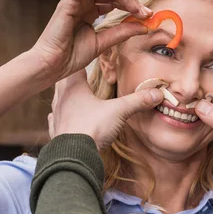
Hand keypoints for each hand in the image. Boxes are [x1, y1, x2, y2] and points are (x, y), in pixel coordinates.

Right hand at [32, 0, 151, 82]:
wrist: (52, 65)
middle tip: (144, 11)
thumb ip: (122, 32)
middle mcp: (83, 4)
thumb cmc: (72, 56)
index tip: (147, 15)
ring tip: (134, 3)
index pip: (114, 1)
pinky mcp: (68, 3)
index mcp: (90, 12)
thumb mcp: (104, 42)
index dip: (132, 5)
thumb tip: (145, 26)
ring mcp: (75, 1)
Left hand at [48, 70, 162, 149]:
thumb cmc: (92, 128)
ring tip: (70, 94)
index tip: (87, 56)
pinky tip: (60, 118)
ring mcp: (57, 117)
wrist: (73, 156)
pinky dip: (59, 117)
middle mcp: (61, 100)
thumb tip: (157, 94)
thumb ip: (137, 101)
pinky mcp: (55, 133)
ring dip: (64, 97)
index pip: (76, 69)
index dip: (83, 63)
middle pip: (63, 82)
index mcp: (74, 89)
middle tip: (79, 74)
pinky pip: (55, 121)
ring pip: (57, 100)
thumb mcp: (119, 111)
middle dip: (72, 78)